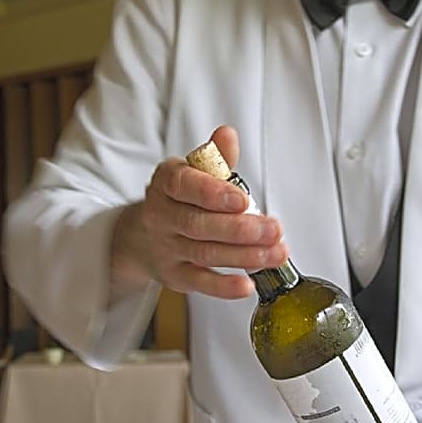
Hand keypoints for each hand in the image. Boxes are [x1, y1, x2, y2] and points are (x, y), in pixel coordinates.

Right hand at [109, 125, 287, 300]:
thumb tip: (227, 135)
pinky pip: (200, 283)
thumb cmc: (181, 198)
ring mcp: (167, 247)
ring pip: (205, 254)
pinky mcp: (175, 275)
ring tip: (275, 254)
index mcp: (167, 182)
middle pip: (199, 225)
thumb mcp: (195, 171)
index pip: (184, 185)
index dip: (213, 194)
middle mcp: (162, 215)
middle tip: (273, 230)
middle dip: (240, 230)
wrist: (146, 235)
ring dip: (244, 256)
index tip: (242, 200)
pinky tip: (246, 285)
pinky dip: (224, 287)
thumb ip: (216, 157)